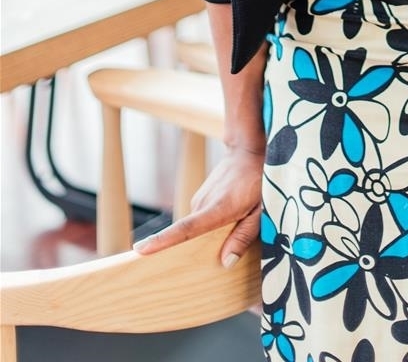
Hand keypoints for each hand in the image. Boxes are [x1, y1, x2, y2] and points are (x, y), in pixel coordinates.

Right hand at [133, 142, 263, 267]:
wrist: (247, 151)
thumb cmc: (258, 181)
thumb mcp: (260, 211)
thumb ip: (244, 236)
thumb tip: (225, 262)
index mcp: (217, 209)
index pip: (185, 229)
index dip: (163, 241)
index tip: (140, 249)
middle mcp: (202, 204)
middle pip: (191, 236)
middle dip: (198, 249)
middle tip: (216, 249)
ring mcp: (199, 199)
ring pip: (199, 227)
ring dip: (211, 233)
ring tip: (235, 221)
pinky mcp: (200, 198)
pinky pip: (201, 219)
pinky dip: (210, 223)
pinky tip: (230, 215)